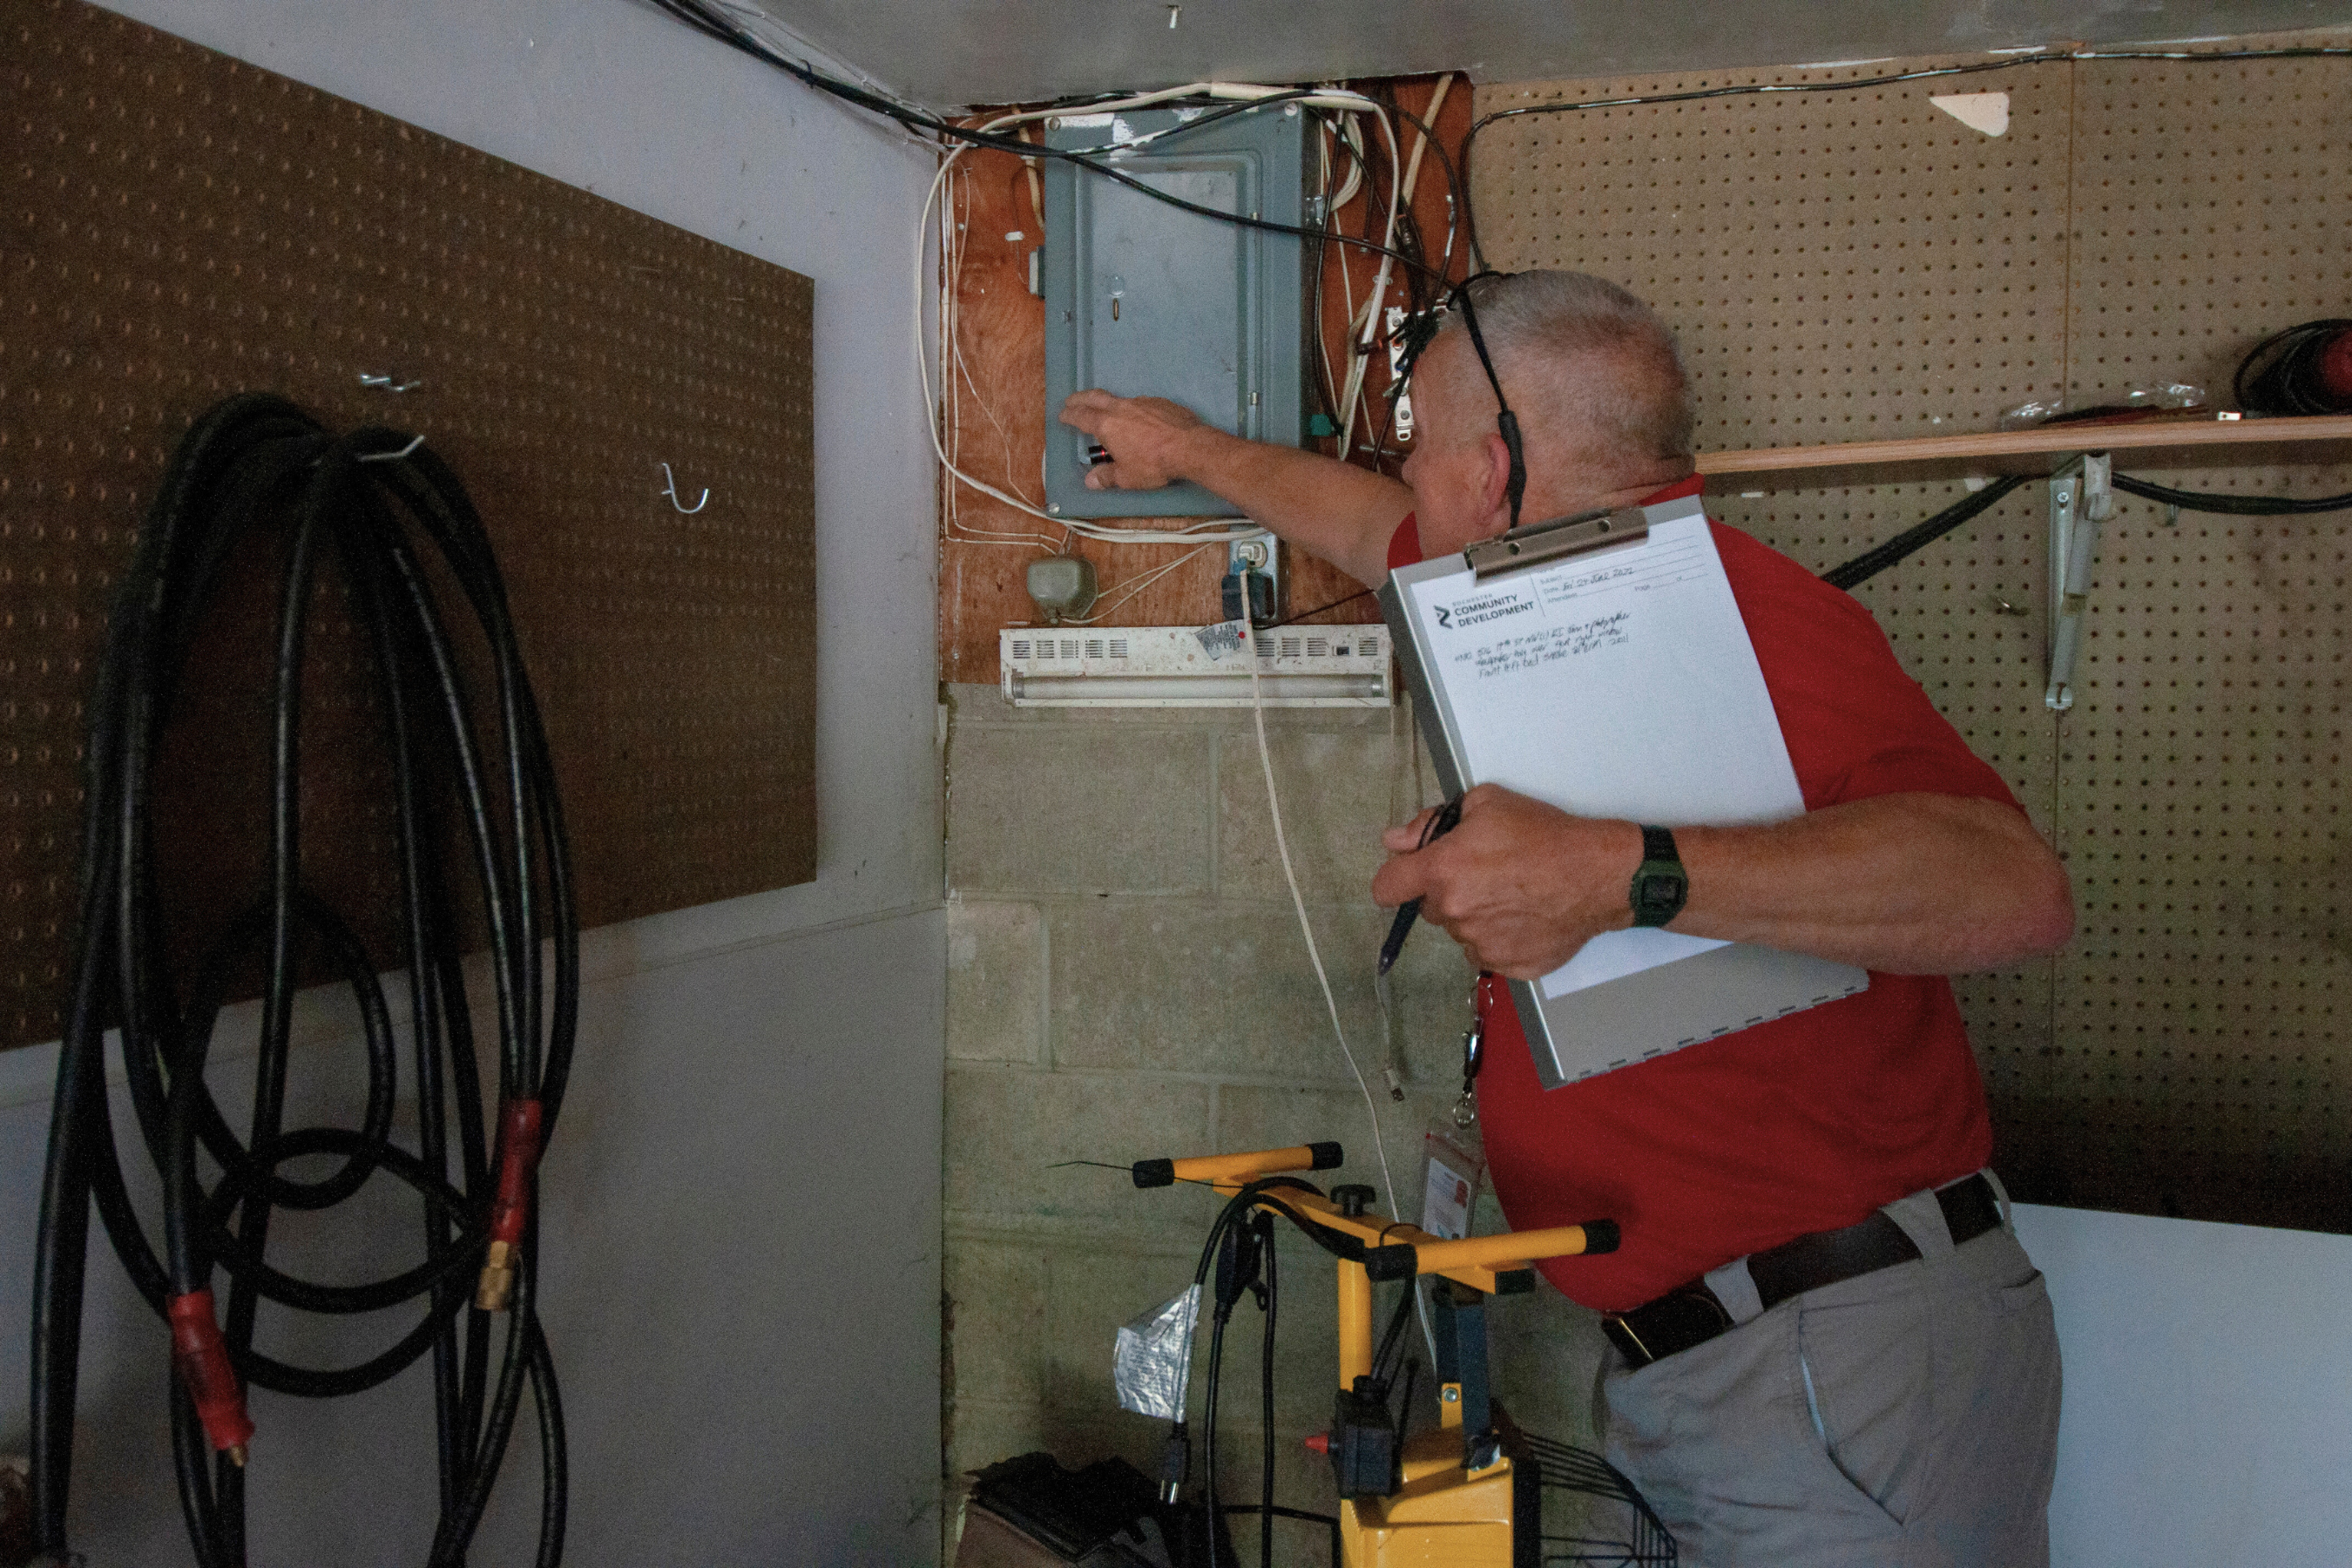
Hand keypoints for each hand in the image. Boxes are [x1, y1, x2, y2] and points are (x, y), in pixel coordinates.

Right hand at [1058, 390, 1207, 490]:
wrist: (1189, 447)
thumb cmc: (1153, 464)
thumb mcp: (1127, 477)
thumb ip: (1107, 477)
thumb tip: (1090, 481)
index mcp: (1107, 424)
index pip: (1081, 416)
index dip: (1070, 415)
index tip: (1063, 414)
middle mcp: (1121, 408)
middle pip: (1095, 397)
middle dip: (1081, 398)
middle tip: (1072, 400)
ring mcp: (1142, 402)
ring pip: (1120, 400)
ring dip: (1109, 405)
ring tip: (1109, 414)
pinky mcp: (1161, 403)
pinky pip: (1142, 404)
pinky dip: (1134, 411)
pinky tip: (1140, 421)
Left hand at [1370, 785, 1640, 978]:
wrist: (1598, 874)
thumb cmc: (1545, 835)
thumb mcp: (1486, 804)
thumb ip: (1430, 824)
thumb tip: (1396, 841)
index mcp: (1442, 871)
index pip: (1385, 889)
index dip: (1395, 879)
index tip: (1410, 875)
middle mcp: (1455, 912)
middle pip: (1429, 909)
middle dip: (1446, 892)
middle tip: (1482, 874)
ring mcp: (1481, 944)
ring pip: (1461, 931)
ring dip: (1475, 916)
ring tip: (1511, 893)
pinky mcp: (1508, 964)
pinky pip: (1488, 953)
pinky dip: (1500, 937)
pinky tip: (1525, 915)